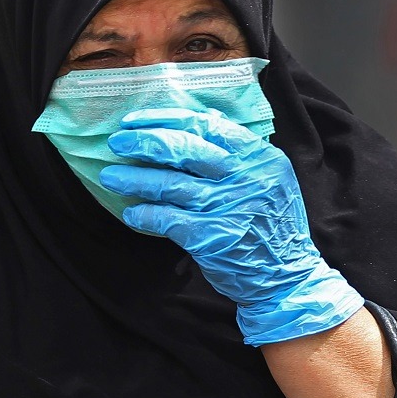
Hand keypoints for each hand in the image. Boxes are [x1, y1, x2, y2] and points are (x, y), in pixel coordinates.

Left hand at [98, 109, 362, 345]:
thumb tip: (201, 119)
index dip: (165, 119)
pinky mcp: (211, 237)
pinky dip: (145, 214)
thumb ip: (238, 152)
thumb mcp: (270, 178)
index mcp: (258, 156)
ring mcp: (227, 207)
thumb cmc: (271, 226)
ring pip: (169, 184)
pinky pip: (167, 219)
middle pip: (183, 148)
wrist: (286, 278)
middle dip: (144, 142)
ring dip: (134, 179)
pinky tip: (131, 213)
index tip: (137, 121)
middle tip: (117, 143)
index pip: (206, 124)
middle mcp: (244, 177)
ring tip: (110, 176)